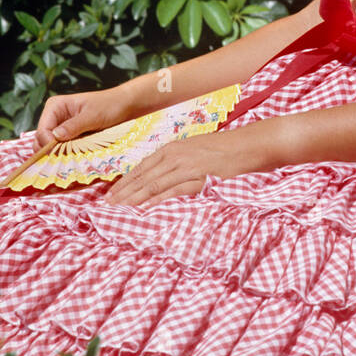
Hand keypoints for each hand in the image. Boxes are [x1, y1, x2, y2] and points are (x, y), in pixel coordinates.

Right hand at [34, 87, 135, 151]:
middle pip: (42, 140)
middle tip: (64, 160)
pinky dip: (65, 156)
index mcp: (55, 106)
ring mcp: (61, 128)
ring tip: (71, 160)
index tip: (58, 154)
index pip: (42, 130)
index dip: (47, 144)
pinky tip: (75, 158)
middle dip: (50, 151)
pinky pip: (61, 150)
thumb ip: (74, 126)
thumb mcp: (92, 116)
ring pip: (50, 147)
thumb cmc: (109, 106)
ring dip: (58, 155)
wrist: (124, 106)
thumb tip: (55, 137)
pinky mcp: (69, 138)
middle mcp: (54, 117)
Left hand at [103, 127, 267, 206]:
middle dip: (124, 192)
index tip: (111, 193)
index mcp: (173, 148)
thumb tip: (160, 176)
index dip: (125, 181)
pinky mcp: (199, 178)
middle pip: (143, 177)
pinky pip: (174, 191)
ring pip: (154, 184)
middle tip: (107, 206)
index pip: (141, 167)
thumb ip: (177, 162)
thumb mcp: (194, 150)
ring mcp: (187, 167)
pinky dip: (158, 200)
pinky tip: (146, 209)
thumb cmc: (223, 149)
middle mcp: (175, 156)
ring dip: (135, 198)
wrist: (248, 146)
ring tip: (120, 209)